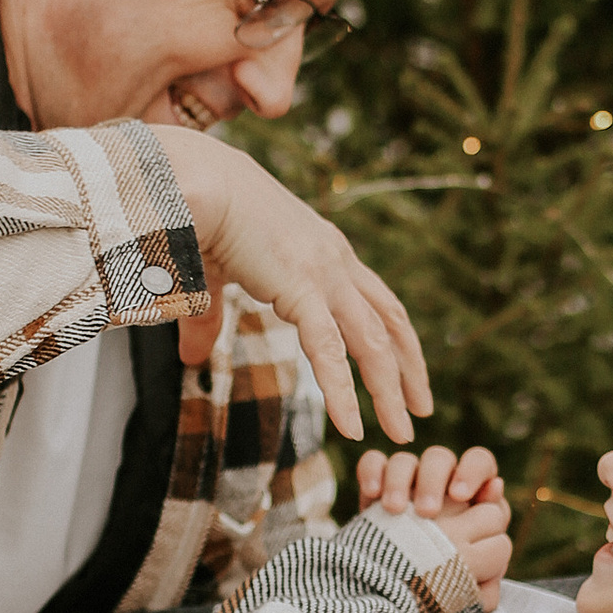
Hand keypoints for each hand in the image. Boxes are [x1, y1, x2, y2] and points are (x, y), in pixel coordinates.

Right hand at [157, 129, 431, 444]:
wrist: (192, 179)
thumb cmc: (198, 213)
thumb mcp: (212, 274)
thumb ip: (211, 318)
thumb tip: (190, 360)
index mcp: (324, 250)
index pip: (378, 301)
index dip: (398, 340)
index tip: (410, 375)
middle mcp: (336, 260)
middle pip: (389, 322)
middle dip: (409, 370)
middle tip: (422, 412)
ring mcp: (324, 272)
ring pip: (372, 342)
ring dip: (389, 390)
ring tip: (399, 433)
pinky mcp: (302, 286)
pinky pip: (329, 349)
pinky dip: (343, 391)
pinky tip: (351, 426)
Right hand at [356, 442, 510, 603]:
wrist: (401, 597)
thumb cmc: (446, 586)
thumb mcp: (473, 576)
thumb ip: (494, 540)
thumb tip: (496, 487)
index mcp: (470, 496)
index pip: (479, 464)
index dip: (473, 476)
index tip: (461, 498)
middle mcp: (438, 482)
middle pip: (440, 457)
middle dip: (434, 481)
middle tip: (427, 512)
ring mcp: (406, 485)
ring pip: (405, 461)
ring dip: (400, 481)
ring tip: (395, 510)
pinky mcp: (376, 488)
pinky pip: (372, 464)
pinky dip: (372, 474)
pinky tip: (372, 496)